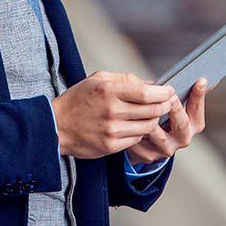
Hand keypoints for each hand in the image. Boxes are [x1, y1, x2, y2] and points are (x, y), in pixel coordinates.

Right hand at [51, 71, 175, 159]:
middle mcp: (112, 112)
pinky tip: (138, 125)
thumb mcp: (98, 79)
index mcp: (109, 91)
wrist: (56, 126)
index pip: (145, 93)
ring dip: (155, 120)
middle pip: (151, 111)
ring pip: (147, 127)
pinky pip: (137, 139)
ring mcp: (112, 131)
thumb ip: (125, 79)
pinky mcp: (111, 146)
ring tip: (154, 113)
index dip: (162, 93)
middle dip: (164, 106)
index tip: (169, 90)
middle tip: (168, 102)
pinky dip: (142, 132)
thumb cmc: (78, 99)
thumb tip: (150, 84)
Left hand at [125, 78, 210, 165]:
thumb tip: (196, 74)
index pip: (197, 109)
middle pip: (182, 124)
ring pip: (159, 135)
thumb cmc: (161, 115)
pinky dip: (135, 130)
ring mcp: (166, 148)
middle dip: (176, 108)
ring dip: (152, 120)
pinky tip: (129, 121)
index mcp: (192, 124)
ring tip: (145, 107)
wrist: (145, 142)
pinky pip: (141, 142)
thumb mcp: (172, 102)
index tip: (200, 81)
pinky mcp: (149, 155)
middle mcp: (182, 138)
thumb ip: (179, 90)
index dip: (199, 95)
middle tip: (171, 96)